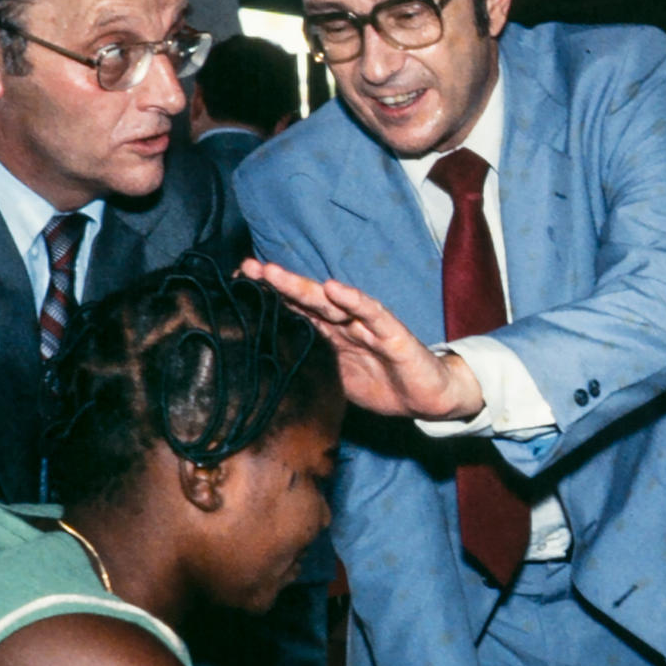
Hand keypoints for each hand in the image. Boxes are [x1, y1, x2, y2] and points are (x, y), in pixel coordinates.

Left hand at [239, 259, 483, 420]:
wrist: (428, 398)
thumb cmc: (383, 386)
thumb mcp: (335, 381)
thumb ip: (310, 368)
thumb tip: (265, 374)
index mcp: (329, 336)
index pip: (294, 311)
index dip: (268, 298)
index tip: (236, 284)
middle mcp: (345, 325)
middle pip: (306, 300)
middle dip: (276, 283)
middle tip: (248, 268)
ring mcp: (367, 326)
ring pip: (331, 302)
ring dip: (303, 286)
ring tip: (275, 273)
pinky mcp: (392, 334)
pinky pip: (372, 314)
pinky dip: (353, 300)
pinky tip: (334, 288)